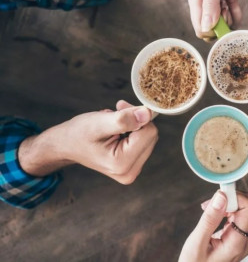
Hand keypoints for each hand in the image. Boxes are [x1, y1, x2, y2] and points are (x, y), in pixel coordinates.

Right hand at [18, 100, 158, 184]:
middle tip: (116, 111)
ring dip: (134, 125)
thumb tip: (147, 114)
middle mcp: (129, 172)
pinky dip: (133, 132)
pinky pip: (143, 143)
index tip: (120, 106)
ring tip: (112, 124)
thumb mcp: (99, 123)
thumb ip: (124, 119)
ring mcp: (131, 172)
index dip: (137, 115)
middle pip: (151, 136)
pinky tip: (117, 131)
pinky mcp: (132, 167)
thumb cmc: (78, 134)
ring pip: (148, 138)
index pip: (149, 132)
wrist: (65, 146)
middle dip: (136, 120)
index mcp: (122, 164)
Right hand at [179, 190, 247, 261]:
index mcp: (238, 242)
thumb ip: (210, 218)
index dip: (234, 196)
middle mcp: (246, 240)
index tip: (217, 196)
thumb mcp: (197, 242)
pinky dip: (227, 210)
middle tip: (209, 205)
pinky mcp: (240, 237)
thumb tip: (222, 196)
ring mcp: (244, 239)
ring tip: (208, 211)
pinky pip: (239, 215)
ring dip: (227, 204)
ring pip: (245, 208)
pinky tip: (214, 216)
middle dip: (229, 199)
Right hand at [188, 0, 247, 39]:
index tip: (220, 26)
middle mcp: (205, 5)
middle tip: (225, 13)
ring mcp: (218, 4)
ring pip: (223, 24)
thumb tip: (206, 28)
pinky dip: (237, 17)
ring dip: (229, 21)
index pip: (199, 27)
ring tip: (229, 6)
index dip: (210, 32)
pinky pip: (233, 17)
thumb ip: (209, 3)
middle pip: (211, 29)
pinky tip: (236, 9)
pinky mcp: (230, 1)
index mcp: (196, 1)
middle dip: (221, 27)